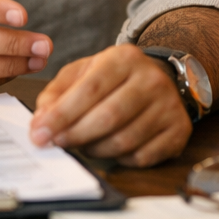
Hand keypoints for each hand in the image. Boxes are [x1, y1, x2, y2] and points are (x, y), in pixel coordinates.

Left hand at [28, 44, 190, 166]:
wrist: (160, 78)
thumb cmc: (114, 79)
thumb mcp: (82, 73)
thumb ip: (56, 93)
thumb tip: (40, 121)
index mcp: (124, 58)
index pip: (90, 89)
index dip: (62, 115)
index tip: (39, 133)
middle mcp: (151, 79)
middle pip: (108, 117)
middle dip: (75, 135)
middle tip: (55, 144)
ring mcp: (169, 106)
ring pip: (124, 141)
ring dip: (95, 150)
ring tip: (83, 144)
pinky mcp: (179, 131)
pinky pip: (142, 157)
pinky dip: (120, 159)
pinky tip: (110, 149)